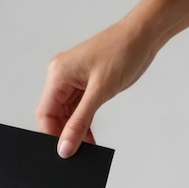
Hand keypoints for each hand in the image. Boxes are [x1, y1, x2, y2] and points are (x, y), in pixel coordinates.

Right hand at [36, 11, 162, 157]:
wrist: (144, 35)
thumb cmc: (122, 51)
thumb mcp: (100, 92)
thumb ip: (80, 122)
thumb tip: (65, 147)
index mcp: (57, 74)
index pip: (44, 113)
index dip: (52, 135)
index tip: (64, 152)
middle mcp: (61, 76)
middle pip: (53, 115)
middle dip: (65, 134)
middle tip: (79, 151)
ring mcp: (73, 80)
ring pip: (66, 114)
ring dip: (75, 130)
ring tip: (88, 145)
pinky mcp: (85, 83)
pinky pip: (77, 108)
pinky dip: (83, 122)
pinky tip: (91, 135)